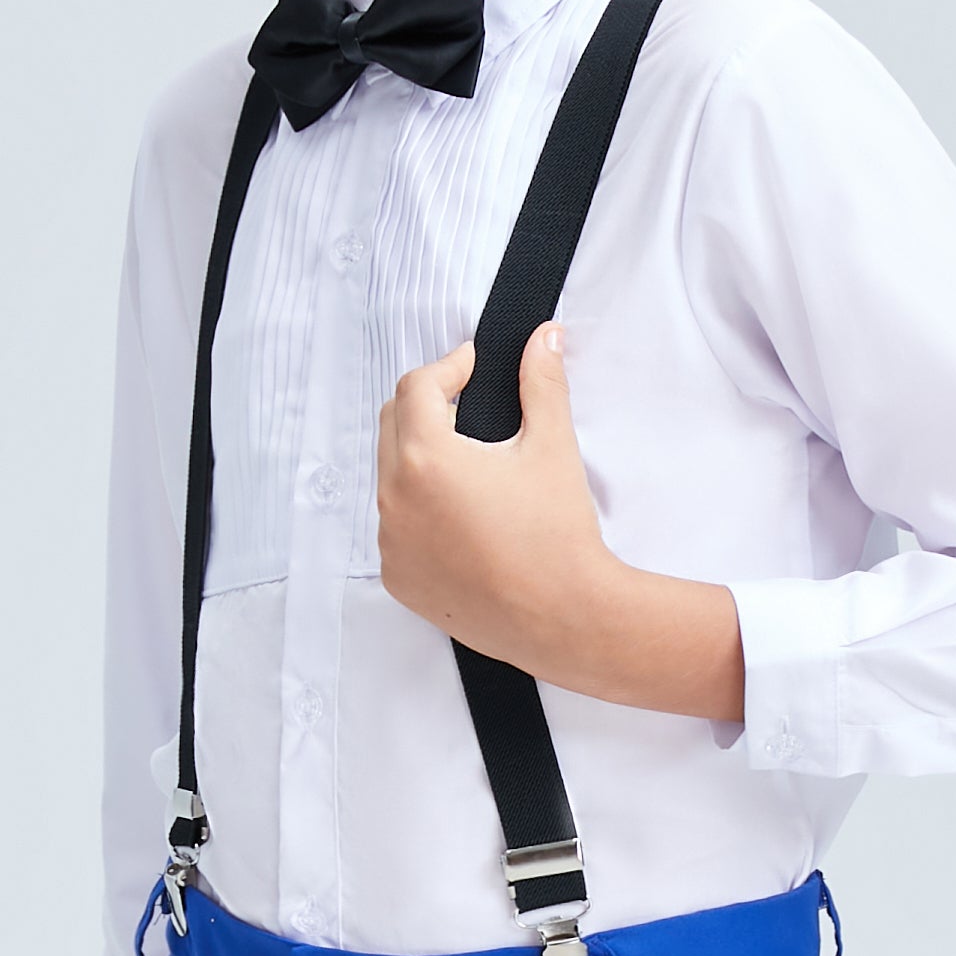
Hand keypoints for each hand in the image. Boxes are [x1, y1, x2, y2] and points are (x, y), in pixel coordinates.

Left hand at [377, 324, 744, 724]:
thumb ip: (541, 383)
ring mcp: (391, 543)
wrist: (564, 617)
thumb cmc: (558, 536)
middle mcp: (395, 499)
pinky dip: (418, 511)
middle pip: (393, 425)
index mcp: (425, 459)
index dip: (449, 367)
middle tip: (468, 405)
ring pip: (391, 477)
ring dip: (419, 459)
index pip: (417, 387)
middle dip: (427, 406)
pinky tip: (461, 516)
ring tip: (469, 465)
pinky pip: (395, 526)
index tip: (473, 368)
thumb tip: (543, 339)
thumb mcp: (551, 447)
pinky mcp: (398, 578)